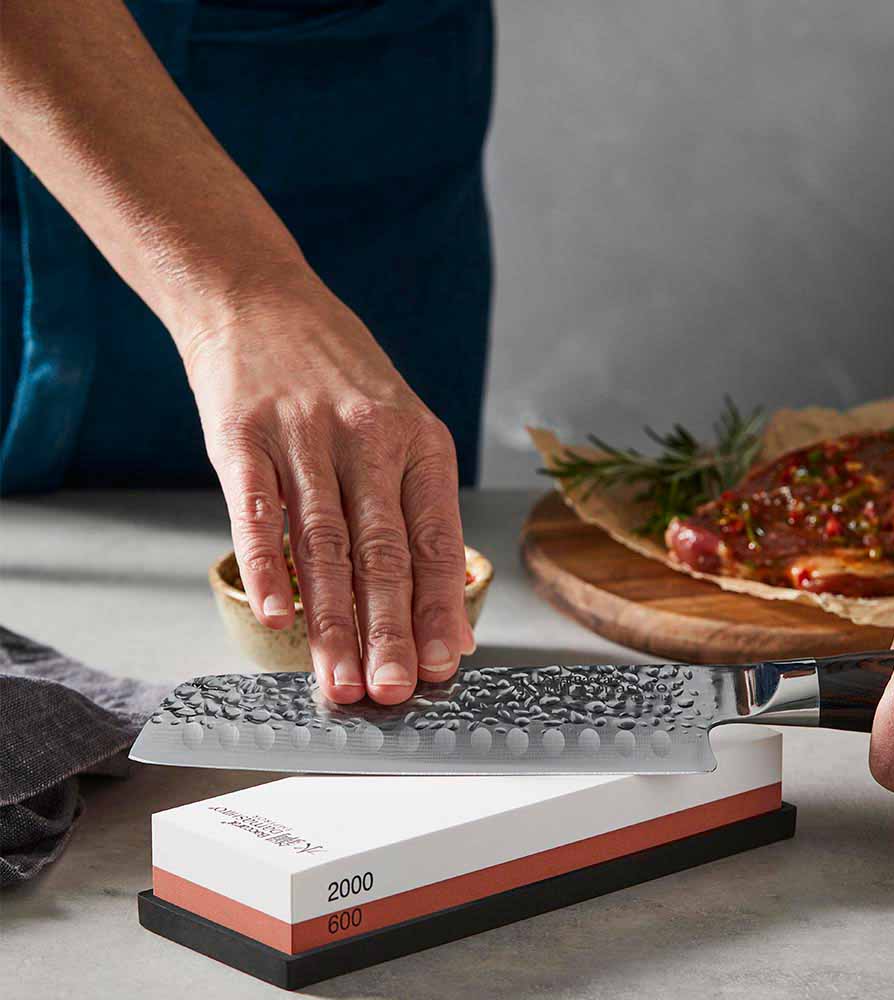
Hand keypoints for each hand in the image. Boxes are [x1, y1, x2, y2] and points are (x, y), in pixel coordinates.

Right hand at [184, 272, 475, 705]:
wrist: (259, 297)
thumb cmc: (338, 376)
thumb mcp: (400, 425)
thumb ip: (418, 512)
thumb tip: (446, 608)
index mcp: (419, 441)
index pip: (436, 539)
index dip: (440, 607)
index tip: (446, 665)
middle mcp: (369, 438)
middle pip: (383, 550)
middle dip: (390, 630)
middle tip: (394, 691)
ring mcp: (305, 435)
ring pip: (325, 543)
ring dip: (332, 620)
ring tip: (340, 680)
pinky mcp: (243, 435)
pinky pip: (257, 510)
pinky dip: (267, 566)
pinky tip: (277, 615)